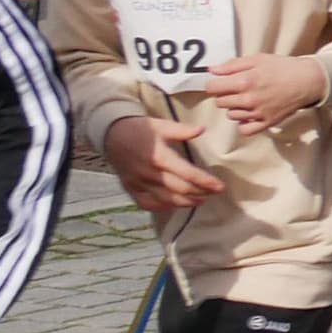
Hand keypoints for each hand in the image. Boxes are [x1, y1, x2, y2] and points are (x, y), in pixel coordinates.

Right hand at [103, 114, 222, 213]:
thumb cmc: (140, 129)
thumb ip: (182, 130)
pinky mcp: (131, 188)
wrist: (111, 135)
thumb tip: (201, 129)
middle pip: (179, 189)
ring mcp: (138, 183)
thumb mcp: (161, 125)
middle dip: (200, 193)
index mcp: (159, 157)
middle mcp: (149, 173)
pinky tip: (175, 205)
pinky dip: (163, 207)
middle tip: (215, 193)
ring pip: (165, 200)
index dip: (205, 182)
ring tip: (201, 200)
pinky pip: (147, 204)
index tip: (220, 186)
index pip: (187, 174)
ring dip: (185, 202)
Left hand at [201, 52, 326, 129]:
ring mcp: (257, 113)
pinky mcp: (266, 123)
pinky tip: (250, 114)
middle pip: (219, 102)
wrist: (308, 81)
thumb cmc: (283, 67)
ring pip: (231, 115)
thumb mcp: (258, 59)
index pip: (212, 88)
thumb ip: (232, 65)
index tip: (221, 82)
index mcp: (244, 81)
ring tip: (248, 99)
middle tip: (238, 88)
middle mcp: (248, 99)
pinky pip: (244, 129)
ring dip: (235, 107)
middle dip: (225, 94)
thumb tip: (211, 70)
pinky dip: (244, 123)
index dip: (214, 83)